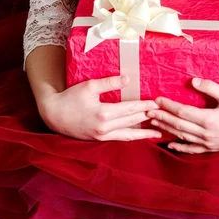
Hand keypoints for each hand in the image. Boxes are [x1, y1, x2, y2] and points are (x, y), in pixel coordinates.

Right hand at [39, 75, 161, 140]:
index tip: (158, 102)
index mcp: (103, 113)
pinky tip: (141, 136)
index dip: (145, 105)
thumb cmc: (71, 97)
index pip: (130, 109)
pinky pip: (120, 139)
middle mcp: (105, 128)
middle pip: (132, 121)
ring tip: (159, 131)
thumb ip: (110, 82)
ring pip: (128, 134)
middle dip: (148, 117)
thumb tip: (129, 79)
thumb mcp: (89, 86)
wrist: (54, 115)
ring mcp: (102, 136)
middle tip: (164, 114)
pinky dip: (132, 137)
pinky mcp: (99, 139)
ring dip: (144, 132)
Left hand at [147, 78, 218, 152]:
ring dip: (167, 129)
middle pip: (178, 125)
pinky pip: (191, 149)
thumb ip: (210, 88)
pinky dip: (179, 146)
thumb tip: (193, 81)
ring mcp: (207, 143)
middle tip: (148, 111)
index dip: (168, 106)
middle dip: (162, 117)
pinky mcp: (210, 149)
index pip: (182, 112)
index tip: (157, 99)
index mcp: (209, 119)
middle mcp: (206, 133)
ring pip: (182, 137)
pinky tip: (170, 143)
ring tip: (154, 122)